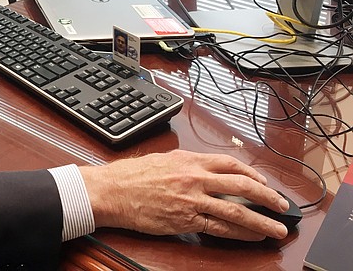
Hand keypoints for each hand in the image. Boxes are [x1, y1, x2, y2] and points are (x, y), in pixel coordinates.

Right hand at [80, 150, 289, 240]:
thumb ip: (186, 163)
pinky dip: (240, 232)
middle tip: (282, 205)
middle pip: (242, 185)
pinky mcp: (186, 220)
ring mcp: (192, 200)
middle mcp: (194, 178)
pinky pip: (220, 227)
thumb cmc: (132, 175)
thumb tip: (204, 169)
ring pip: (236, 210)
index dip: (252, 174)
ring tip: (277, 227)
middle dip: (267, 196)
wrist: (113, 191)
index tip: (263, 182)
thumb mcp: (162, 159)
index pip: (230, 164)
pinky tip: (252, 235)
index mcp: (189, 160)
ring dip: (261, 219)